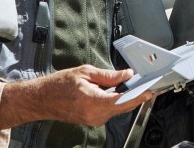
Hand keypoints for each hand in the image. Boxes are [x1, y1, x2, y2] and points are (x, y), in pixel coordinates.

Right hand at [0, 64, 149, 129]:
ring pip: (117, 109)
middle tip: (144, 84)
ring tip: (125, 85)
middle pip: (123, 107)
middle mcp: (95, 115)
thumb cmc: (60, 84)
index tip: (150, 91)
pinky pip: (109, 111)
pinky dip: (115, 101)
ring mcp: (94, 121)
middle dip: (135, 96)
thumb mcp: (86, 72)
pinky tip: (112, 92)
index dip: (138, 96)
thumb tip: (126, 75)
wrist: (43, 99)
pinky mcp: (93, 121)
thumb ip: (108, 76)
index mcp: (93, 101)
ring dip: (123, 98)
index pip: (122, 101)